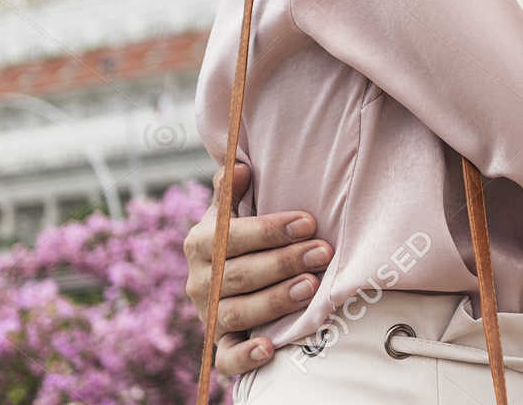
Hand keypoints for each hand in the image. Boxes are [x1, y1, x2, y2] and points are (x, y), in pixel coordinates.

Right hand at [182, 163, 333, 374]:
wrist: (231, 280)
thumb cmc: (242, 238)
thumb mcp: (233, 212)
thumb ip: (231, 191)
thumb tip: (237, 163)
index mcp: (200, 243)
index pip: (232, 237)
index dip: (270, 230)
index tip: (308, 222)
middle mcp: (199, 282)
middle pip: (239, 275)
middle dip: (284, 262)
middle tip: (322, 253)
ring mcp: (208, 315)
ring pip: (237, 313)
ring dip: (274, 301)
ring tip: (310, 287)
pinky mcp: (220, 344)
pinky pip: (225, 358)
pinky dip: (245, 355)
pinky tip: (269, 347)